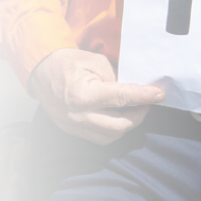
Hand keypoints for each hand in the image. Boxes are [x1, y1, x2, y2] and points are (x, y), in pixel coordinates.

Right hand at [29, 49, 163, 144]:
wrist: (41, 72)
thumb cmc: (69, 63)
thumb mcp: (96, 62)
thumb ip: (116, 77)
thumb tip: (135, 89)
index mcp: (84, 95)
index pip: (122, 98)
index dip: (144, 97)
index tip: (159, 94)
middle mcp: (79, 115)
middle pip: (119, 126)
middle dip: (138, 116)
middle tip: (147, 104)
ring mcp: (74, 126)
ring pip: (110, 137)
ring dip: (127, 126)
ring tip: (134, 111)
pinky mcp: (72, 131)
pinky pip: (99, 138)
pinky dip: (113, 131)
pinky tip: (119, 119)